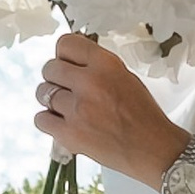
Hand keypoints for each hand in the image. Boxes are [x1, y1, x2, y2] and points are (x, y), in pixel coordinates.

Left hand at [35, 29, 187, 185]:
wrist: (154, 150)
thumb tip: (71, 63)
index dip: (64, 54)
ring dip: (52, 100)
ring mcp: (78, 109)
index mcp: (107, 64)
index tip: (66, 62)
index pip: (66, 43)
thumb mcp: (126, 77)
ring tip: (68, 109)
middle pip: (49, 68)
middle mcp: (90, 83)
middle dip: (56, 78)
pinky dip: (49, 122)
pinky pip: (41, 119)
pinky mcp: (70, 134)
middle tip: (68, 89)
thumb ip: (97, 67)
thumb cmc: (144, 117)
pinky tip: (64, 124)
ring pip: (42, 93)